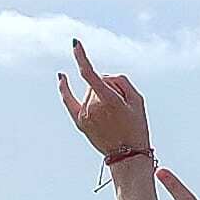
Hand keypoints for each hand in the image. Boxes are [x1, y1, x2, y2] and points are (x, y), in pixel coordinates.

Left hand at [57, 36, 149, 161]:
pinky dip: (64, 88)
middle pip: (96, 83)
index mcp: (108, 101)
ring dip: (99, 95)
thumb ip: (121, 81)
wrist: (128, 156)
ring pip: (89, 91)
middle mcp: (92, 107)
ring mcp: (84, 115)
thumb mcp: (138, 101)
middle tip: (121, 109)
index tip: (75, 43)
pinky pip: (68, 100)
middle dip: (108, 88)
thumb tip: (102, 77)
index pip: (90, 74)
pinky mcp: (79, 121)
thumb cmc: (136, 127)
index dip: (81, 57)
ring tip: (113, 115)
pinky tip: (61, 76)